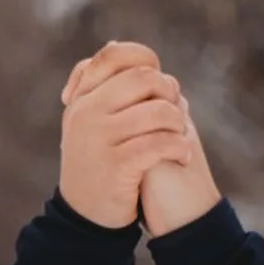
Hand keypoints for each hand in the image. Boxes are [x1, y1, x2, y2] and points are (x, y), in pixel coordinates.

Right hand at [58, 39, 215, 232]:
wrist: (85, 220)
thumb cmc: (95, 165)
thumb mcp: (89, 122)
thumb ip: (102, 87)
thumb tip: (115, 44)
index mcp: (81, 99)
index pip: (114, 56)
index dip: (145, 61)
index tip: (157, 85)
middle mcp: (86, 114)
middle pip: (142, 78)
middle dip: (168, 92)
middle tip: (176, 111)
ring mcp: (99, 140)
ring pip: (156, 111)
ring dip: (178, 122)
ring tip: (181, 135)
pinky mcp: (116, 167)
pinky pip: (159, 144)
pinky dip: (178, 148)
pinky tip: (182, 156)